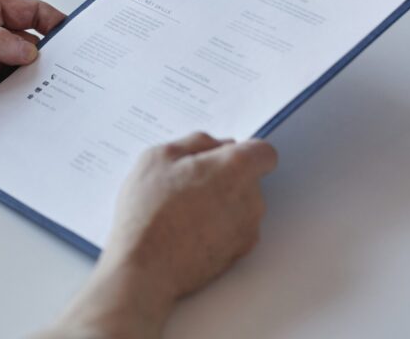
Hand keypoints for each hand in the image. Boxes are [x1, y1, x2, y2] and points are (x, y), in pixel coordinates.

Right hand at [43, 133, 277, 338]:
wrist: (145, 268)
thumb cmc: (149, 212)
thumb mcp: (159, 157)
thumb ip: (196, 142)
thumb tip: (217, 145)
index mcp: (236, 167)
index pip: (264, 152)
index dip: (243, 151)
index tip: (222, 158)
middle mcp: (251, 198)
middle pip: (250, 179)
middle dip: (226, 178)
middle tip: (188, 184)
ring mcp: (247, 229)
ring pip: (242, 206)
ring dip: (222, 204)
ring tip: (183, 211)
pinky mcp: (239, 254)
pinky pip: (235, 231)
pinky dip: (219, 228)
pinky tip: (189, 231)